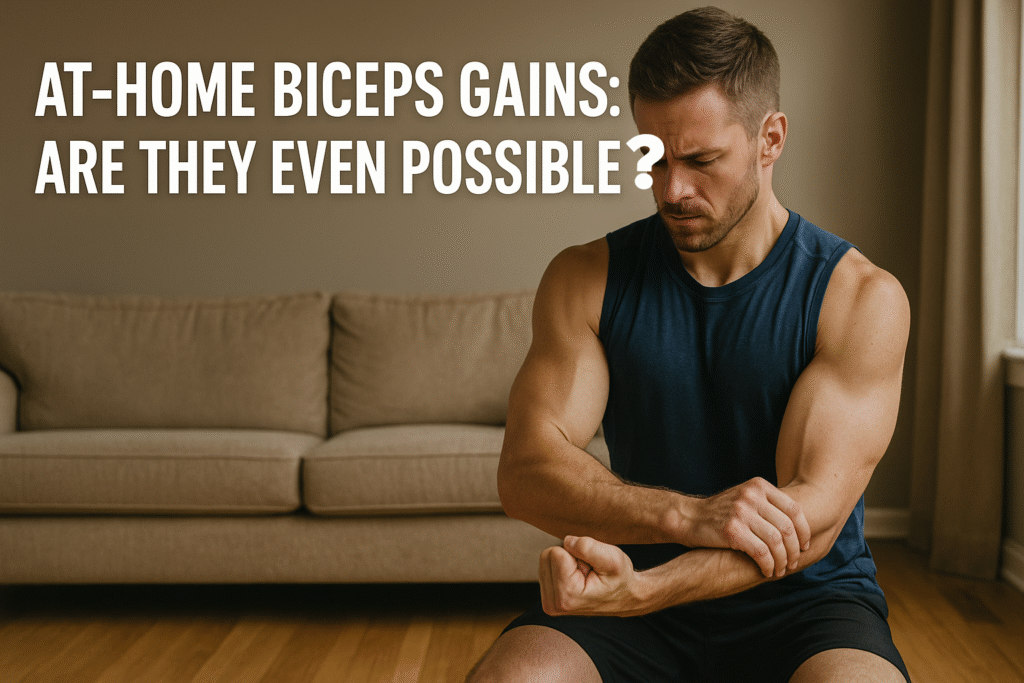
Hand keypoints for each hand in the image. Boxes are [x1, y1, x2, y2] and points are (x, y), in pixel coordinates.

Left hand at [539, 535, 648, 616]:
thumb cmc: (620, 579)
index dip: (576, 554)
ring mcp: (549, 603)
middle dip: (570, 557)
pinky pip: (547, 567)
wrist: (624, 597)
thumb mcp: (612, 559)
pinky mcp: (547, 598)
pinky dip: (562, 568)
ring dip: (567, 563)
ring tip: (585, 575)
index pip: (555, 553)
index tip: (590, 568)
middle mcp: (553, 604)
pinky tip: (577, 579)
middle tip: (588, 571)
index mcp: (566, 597)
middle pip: (548, 556)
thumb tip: (566, 542)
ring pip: (547, 560)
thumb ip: (588, 547)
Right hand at [683, 477, 810, 577]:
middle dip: (794, 550)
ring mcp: (741, 512)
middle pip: (787, 527)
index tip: (805, 546)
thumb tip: (799, 525)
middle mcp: (751, 496)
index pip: (794, 509)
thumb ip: (768, 505)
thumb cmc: (720, 513)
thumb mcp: (745, 498)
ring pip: (776, 542)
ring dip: (782, 561)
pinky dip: (768, 565)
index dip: (804, 531)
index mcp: (758, 486)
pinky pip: (761, 552)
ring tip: (780, 570)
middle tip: (794, 563)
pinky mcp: (732, 530)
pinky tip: (766, 571)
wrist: (689, 518)